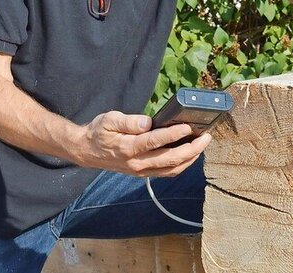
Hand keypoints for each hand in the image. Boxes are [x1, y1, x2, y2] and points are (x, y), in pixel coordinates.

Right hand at [74, 111, 210, 177]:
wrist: (87, 151)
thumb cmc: (98, 132)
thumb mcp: (109, 119)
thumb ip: (129, 121)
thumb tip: (148, 122)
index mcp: (127, 147)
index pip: (154, 142)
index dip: (173, 135)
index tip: (188, 127)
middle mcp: (136, 163)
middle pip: (169, 159)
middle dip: (191, 149)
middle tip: (206, 137)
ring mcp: (141, 171)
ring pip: (172, 169)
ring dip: (190, 159)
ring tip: (202, 145)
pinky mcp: (143, 173)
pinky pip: (167, 173)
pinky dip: (182, 165)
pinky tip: (190, 155)